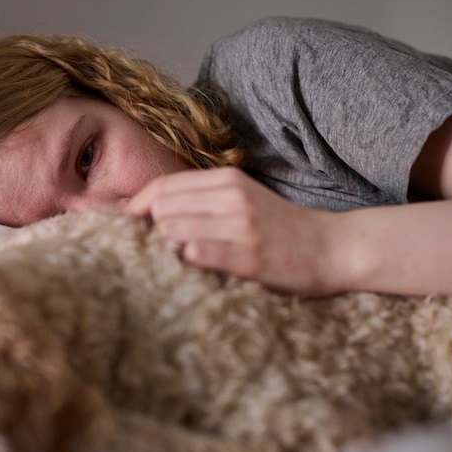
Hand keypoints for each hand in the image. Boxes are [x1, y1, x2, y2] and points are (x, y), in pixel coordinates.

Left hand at [126, 168, 341, 295]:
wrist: (333, 248)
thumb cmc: (279, 228)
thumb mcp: (240, 200)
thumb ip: (200, 201)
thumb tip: (146, 212)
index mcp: (227, 180)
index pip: (161, 188)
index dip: (133, 208)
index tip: (119, 227)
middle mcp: (232, 197)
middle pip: (161, 208)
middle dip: (146, 232)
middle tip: (144, 252)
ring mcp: (241, 225)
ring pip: (173, 230)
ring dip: (163, 250)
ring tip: (167, 264)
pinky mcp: (249, 256)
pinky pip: (197, 254)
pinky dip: (184, 263)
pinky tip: (187, 272)